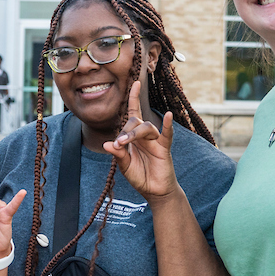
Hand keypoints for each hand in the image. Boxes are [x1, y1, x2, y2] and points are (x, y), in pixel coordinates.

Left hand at [104, 80, 180, 200]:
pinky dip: (168, 125)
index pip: (132, 114)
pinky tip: (168, 116)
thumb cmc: (140, 177)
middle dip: (126, 131)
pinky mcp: (164, 148)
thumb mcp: (125, 167)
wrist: (154, 192)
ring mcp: (155, 141)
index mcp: (133, 137)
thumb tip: (107, 144)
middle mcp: (144, 136)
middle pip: (135, 121)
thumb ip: (118, 155)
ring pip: (146, 128)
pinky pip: (167, 134)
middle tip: (119, 144)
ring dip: (134, 134)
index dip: (133, 99)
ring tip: (124, 142)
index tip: (134, 83)